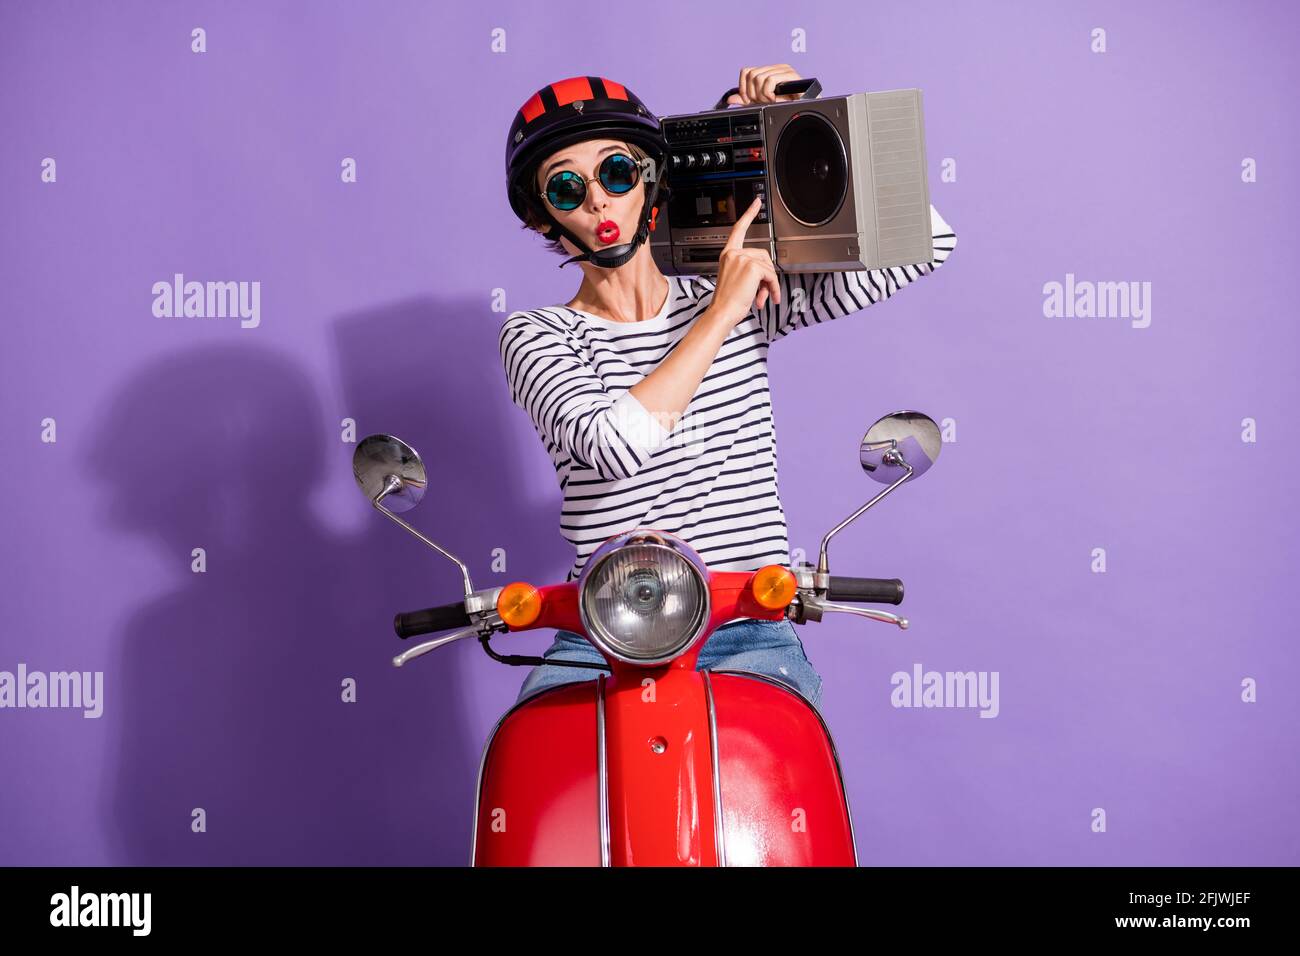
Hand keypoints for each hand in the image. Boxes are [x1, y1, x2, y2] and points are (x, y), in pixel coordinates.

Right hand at [708, 196, 779, 324]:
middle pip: (763, 255)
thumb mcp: (736, 281)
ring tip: (762, 298)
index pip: (739, 229)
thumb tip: (767, 277)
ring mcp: (743, 259)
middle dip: (766, 275)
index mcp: (728, 255)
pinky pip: (771, 275)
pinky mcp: (752, 267)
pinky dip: (773, 288)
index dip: (749, 214)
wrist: (721, 312)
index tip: (756, 203)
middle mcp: (734, 254)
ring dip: (770, 284)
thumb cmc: (726, 301)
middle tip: (762, 292)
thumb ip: (749, 272)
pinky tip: (765, 298)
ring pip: (768, 267)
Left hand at [724, 65, 803, 105]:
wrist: (802, 111)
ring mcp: (784, 70)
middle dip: (753, 93)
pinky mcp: (791, 75)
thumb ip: (746, 100)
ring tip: (771, 101)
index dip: (744, 87)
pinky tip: (775, 99)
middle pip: (751, 75)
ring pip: (759, 77)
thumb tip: (731, 98)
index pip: (746, 71)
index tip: (749, 100)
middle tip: (762, 102)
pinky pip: (770, 80)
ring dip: (762, 95)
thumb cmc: (786, 107)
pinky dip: (769, 93)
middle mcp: (775, 67)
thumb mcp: (761, 104)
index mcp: (768, 71)